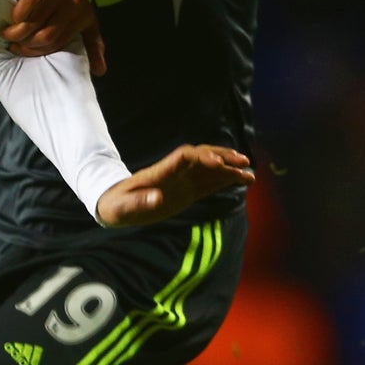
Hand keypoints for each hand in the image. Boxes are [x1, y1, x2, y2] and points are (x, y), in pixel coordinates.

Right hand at [5, 0, 105, 73]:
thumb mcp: (81, 18)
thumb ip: (90, 42)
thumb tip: (100, 71)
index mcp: (85, 14)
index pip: (58, 43)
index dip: (37, 51)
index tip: (21, 50)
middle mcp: (76, 1)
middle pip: (46, 36)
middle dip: (26, 44)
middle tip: (13, 43)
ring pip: (35, 23)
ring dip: (16, 32)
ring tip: (6, 32)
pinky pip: (27, 6)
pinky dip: (17, 16)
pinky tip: (11, 17)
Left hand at [95, 144, 253, 226]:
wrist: (113, 204)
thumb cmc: (116, 206)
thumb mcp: (122, 208)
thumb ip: (138, 202)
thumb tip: (156, 199)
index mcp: (159, 174)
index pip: (182, 158)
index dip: (199, 157)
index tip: (217, 161)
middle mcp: (173, 173)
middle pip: (201, 157)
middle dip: (222, 157)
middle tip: (243, 161)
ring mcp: (181, 180)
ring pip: (209, 168)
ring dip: (229, 168)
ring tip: (250, 173)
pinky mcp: (186, 191)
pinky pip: (209, 182)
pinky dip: (226, 180)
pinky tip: (243, 180)